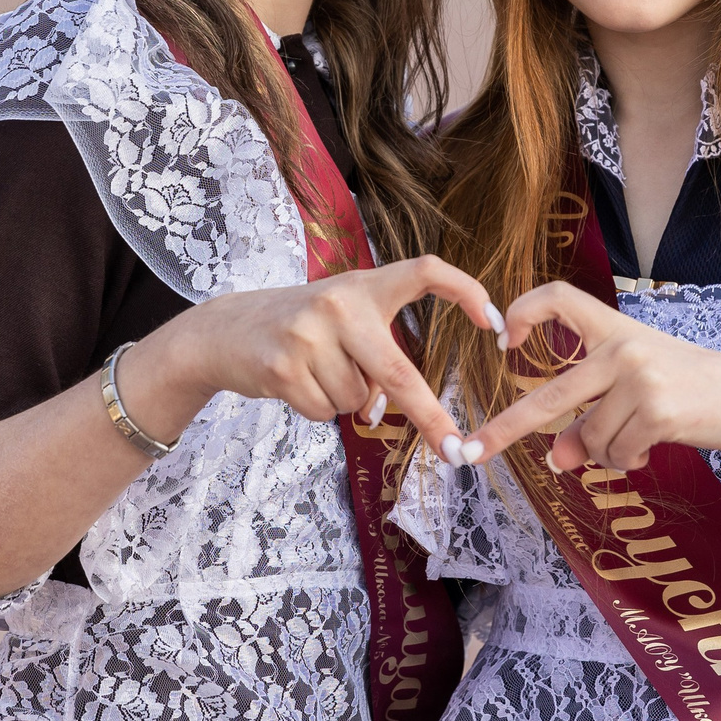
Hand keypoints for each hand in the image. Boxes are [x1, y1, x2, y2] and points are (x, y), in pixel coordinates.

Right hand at [122, 255, 502, 465]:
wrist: (224, 331)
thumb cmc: (299, 328)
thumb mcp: (339, 319)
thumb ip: (374, 351)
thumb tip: (392, 408)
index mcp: (363, 284)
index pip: (424, 270)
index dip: (465, 290)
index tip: (496, 324)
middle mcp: (338, 302)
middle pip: (398, 371)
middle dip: (429, 416)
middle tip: (456, 449)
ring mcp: (308, 334)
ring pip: (358, 400)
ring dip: (345, 402)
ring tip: (315, 372)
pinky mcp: (283, 367)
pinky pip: (325, 412)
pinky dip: (317, 410)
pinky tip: (294, 384)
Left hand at [468, 281, 720, 473]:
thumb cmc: (691, 390)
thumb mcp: (637, 395)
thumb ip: (591, 419)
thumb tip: (556, 458)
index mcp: (614, 328)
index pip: (558, 297)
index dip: (522, 312)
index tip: (502, 340)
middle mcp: (623, 347)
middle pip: (550, 394)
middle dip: (507, 427)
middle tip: (472, 451)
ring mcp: (641, 376)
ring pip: (589, 437)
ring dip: (606, 453)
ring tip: (636, 441)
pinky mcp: (659, 409)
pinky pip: (616, 452)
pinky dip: (626, 460)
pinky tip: (650, 447)